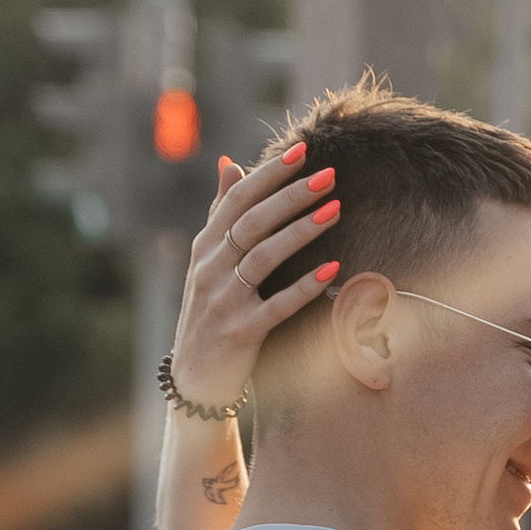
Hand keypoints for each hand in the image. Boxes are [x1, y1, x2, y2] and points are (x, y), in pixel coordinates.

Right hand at [168, 142, 341, 413]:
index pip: (236, 200)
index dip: (268, 174)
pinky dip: (303, 287)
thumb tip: (229, 163)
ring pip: (264, 257)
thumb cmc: (210, 312)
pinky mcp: (241, 333)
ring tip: (335, 210)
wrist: (195, 378)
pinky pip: (276, 305)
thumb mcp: (207, 261)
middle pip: (252, 222)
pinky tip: (331, 270)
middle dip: (291, 195)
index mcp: (204, 248)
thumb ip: (220, 213)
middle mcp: (209, 270)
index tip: (301, 150)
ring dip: (300, 231)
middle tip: (328, 174)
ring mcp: (223, 302)